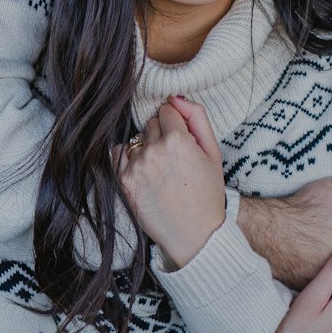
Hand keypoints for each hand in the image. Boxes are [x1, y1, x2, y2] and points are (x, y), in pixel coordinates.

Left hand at [117, 96, 225, 264]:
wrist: (195, 234)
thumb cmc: (207, 194)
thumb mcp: (213, 152)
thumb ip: (197, 117)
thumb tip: (176, 97)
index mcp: (178, 140)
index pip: (166, 110)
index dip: (176, 125)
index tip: (182, 143)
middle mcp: (154, 150)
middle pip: (151, 124)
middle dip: (161, 136)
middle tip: (174, 161)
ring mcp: (135, 166)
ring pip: (136, 140)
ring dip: (146, 149)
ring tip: (160, 171)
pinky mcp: (123, 181)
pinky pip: (118, 154)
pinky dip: (129, 160)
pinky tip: (145, 174)